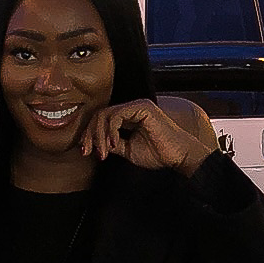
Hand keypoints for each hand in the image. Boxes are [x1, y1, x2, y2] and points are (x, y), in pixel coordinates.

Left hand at [80, 98, 215, 175]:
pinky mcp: (142, 108)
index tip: (86, 152)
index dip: (90, 135)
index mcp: (129, 116)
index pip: (101, 120)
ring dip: (99, 135)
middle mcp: (132, 108)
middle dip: (90, 135)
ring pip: (105, 115)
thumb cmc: (158, 154)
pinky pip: (116, 116)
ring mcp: (137, 106)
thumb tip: (95, 143)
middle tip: (88, 152)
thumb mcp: (128, 150)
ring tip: (104, 152)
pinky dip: (110, 131)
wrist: (178, 156)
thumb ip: (113, 144)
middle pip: (99, 115)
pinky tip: (114, 144)